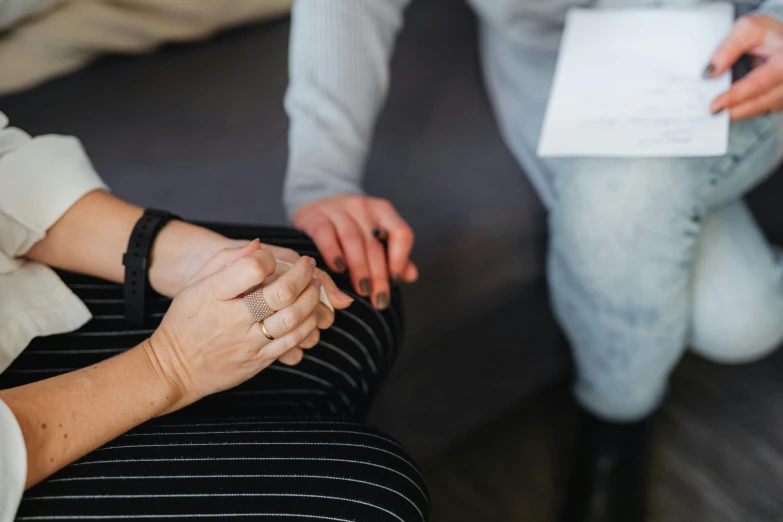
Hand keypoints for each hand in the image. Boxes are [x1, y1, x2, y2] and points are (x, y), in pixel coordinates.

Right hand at [181, 238, 353, 364]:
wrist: (173, 369)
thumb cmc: (185, 320)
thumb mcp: (194, 284)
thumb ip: (226, 260)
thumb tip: (258, 244)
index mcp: (213, 294)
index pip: (253, 268)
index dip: (269, 259)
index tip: (271, 259)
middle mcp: (232, 318)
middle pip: (281, 293)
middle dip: (303, 275)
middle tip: (308, 266)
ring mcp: (247, 342)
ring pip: (293, 318)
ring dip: (311, 298)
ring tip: (314, 286)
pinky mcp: (258, 360)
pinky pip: (292, 342)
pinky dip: (307, 325)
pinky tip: (308, 313)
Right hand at [292, 194, 417, 308]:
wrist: (315, 210)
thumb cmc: (350, 230)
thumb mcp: (373, 238)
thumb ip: (393, 256)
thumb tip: (411, 276)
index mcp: (382, 211)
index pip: (400, 233)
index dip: (400, 259)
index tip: (395, 282)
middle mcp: (362, 206)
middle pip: (374, 243)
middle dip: (378, 274)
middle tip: (379, 300)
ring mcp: (337, 209)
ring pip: (352, 239)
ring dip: (359, 268)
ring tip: (362, 290)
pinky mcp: (314, 216)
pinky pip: (325, 234)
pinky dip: (332, 252)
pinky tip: (338, 269)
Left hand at [708, 14, 782, 119]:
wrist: (780, 39)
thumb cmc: (768, 33)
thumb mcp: (748, 29)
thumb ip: (728, 48)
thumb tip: (711, 72)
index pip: (758, 83)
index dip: (734, 97)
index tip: (714, 106)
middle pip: (760, 102)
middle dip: (734, 109)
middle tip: (711, 112)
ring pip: (760, 109)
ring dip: (738, 111)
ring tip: (718, 110)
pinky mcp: (781, 99)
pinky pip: (761, 109)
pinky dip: (744, 108)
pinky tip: (730, 106)